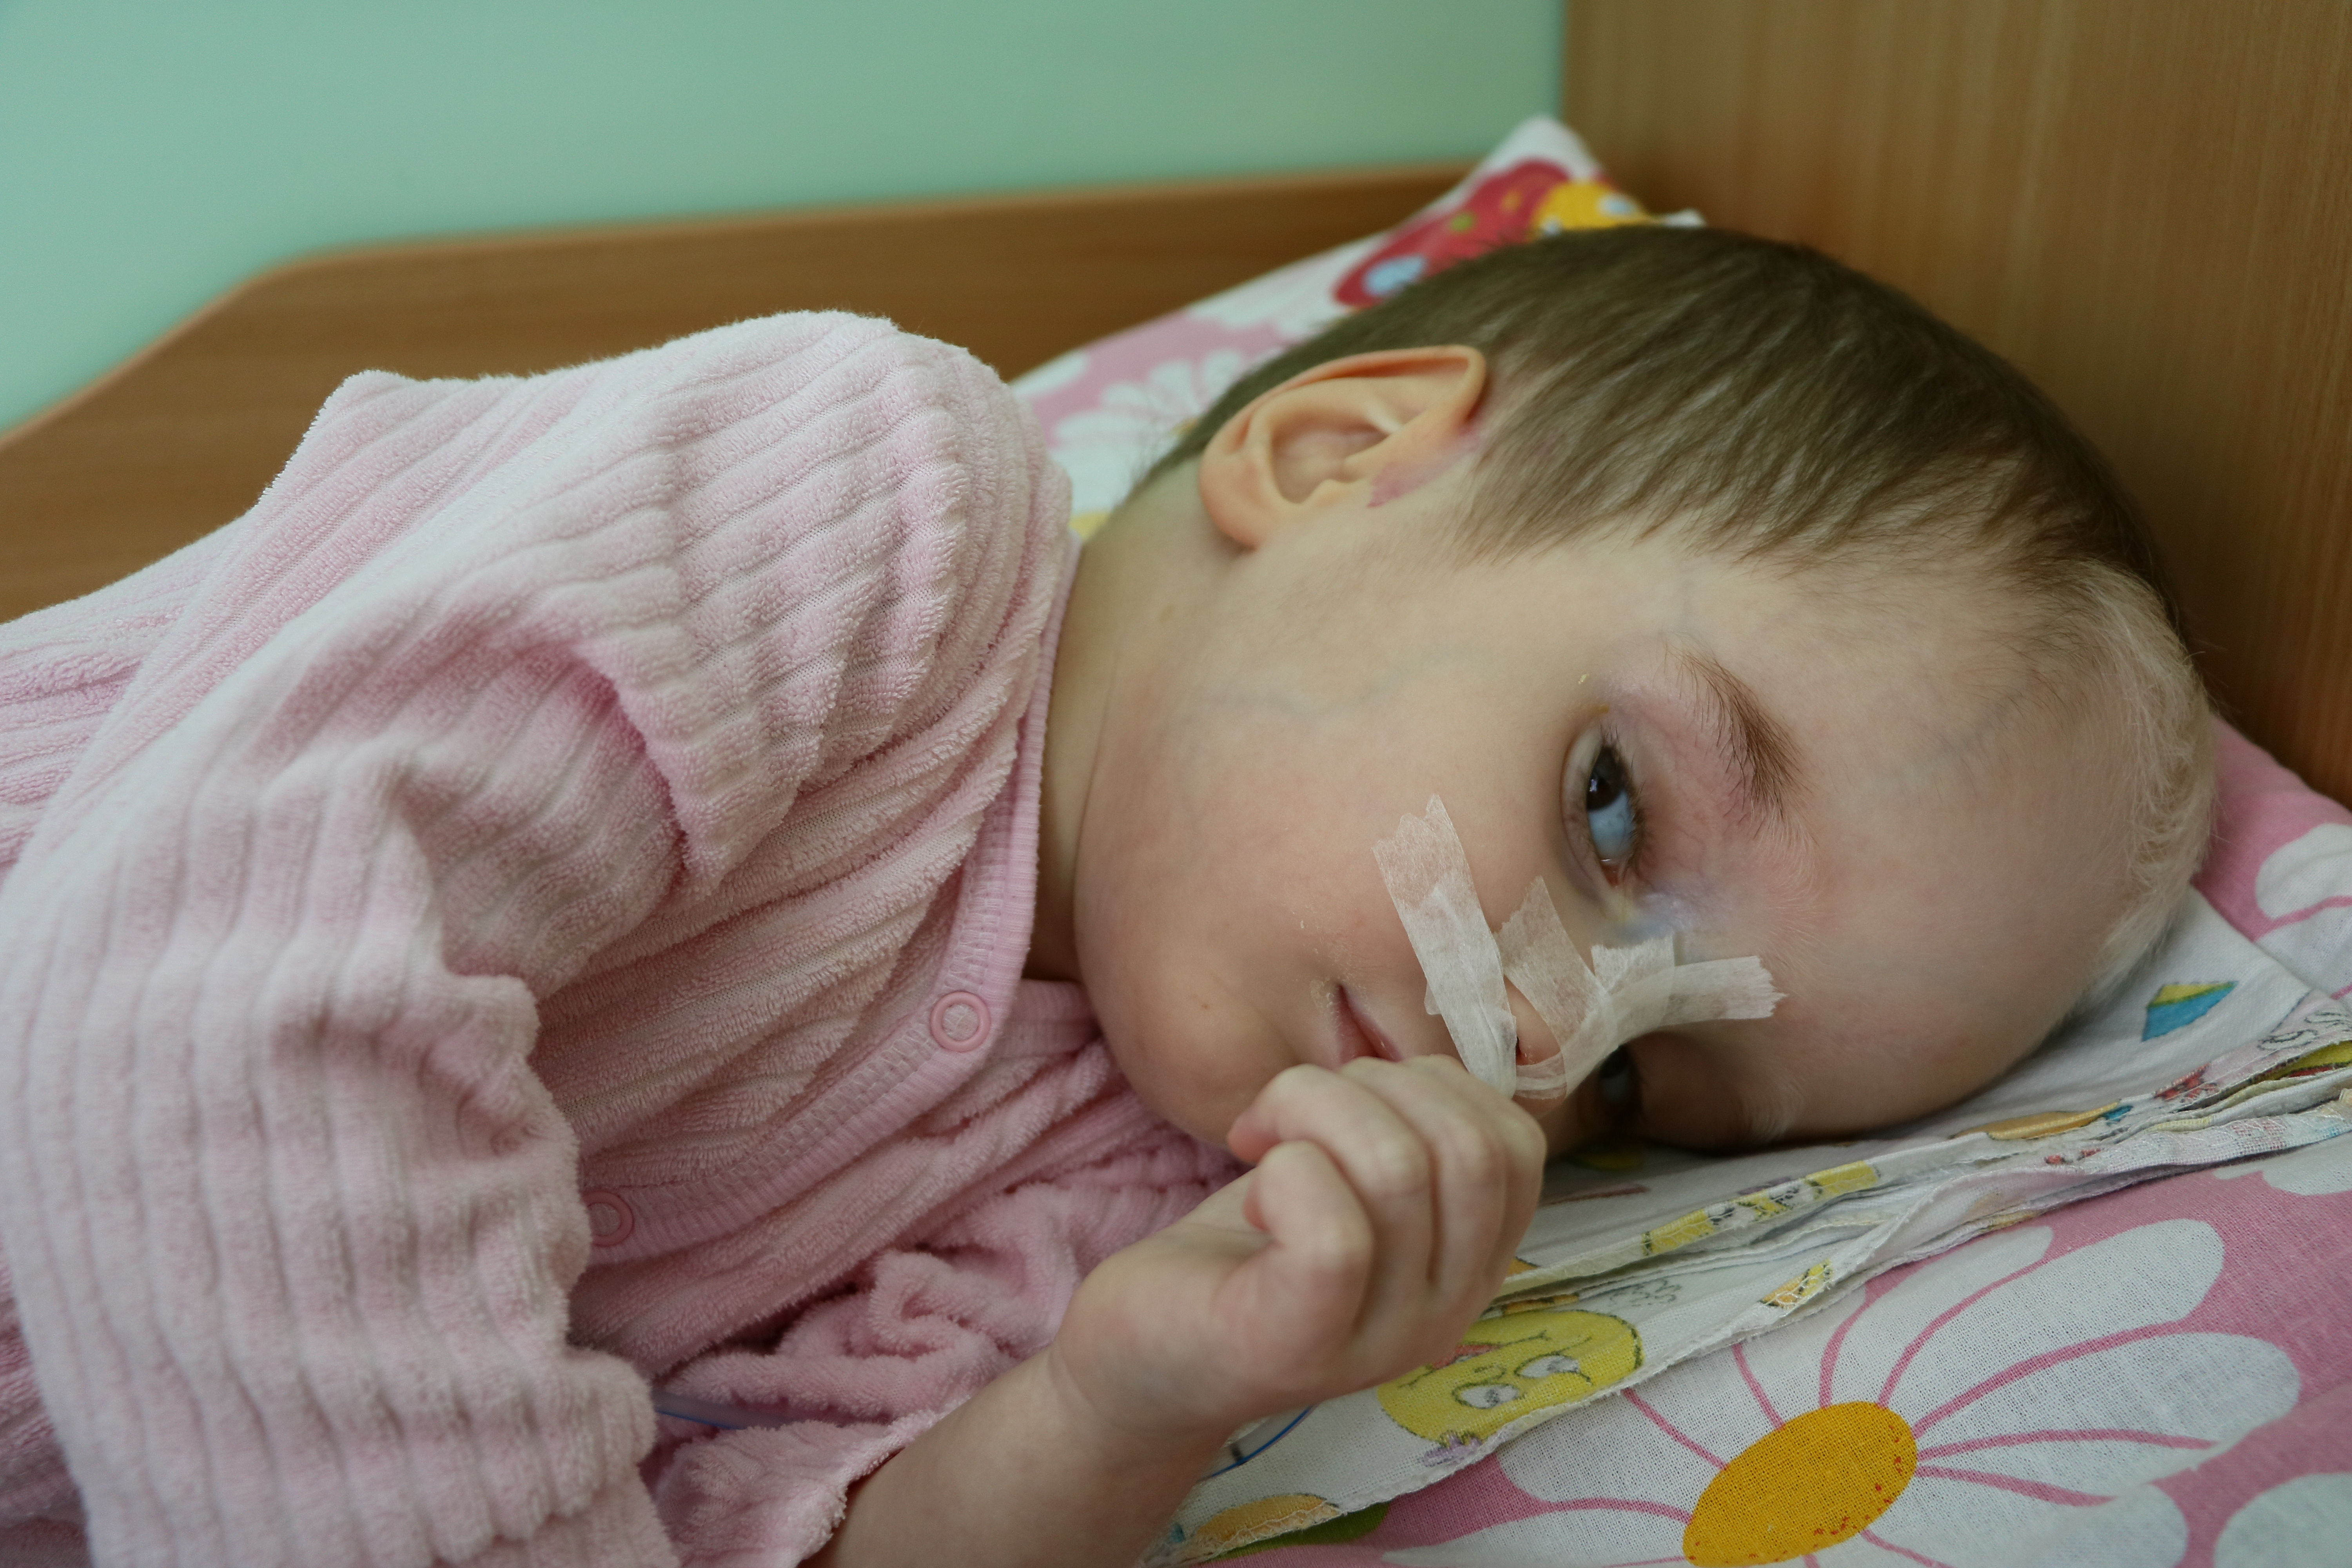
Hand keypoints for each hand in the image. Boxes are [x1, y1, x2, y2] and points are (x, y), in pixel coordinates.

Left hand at [1046, 1057, 1546, 1444]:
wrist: (1145, 1352)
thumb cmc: (1249, 1244)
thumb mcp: (1349, 1180)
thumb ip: (1408, 1132)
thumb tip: (1424, 1064)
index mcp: (1469, 1265)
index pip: (1515, 1144)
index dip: (1434, 1083)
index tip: (1351, 1096)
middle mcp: (1447, 1311)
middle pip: (1468, 1147)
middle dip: (1368, 1085)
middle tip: (1288, 1110)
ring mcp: (1382, 1340)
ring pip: (1398, 1168)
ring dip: (1308, 1110)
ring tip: (1259, 1139)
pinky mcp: (1303, 1346)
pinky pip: (1335, 1233)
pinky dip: (1284, 1172)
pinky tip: (1250, 1192)